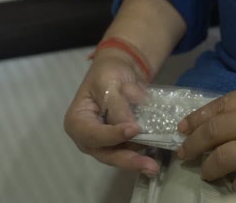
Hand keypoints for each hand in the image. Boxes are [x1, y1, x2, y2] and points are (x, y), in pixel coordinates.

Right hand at [64, 49, 158, 175]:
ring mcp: (106, 142)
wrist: (121, 68)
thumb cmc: (108, 72)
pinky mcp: (122, 142)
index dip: (112, 135)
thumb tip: (130, 128)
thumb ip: (117, 105)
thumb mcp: (109, 82)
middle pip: (106, 154)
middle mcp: (89, 137)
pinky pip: (133, 150)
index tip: (133, 130)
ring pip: (122, 156)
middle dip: (128, 160)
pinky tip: (158, 152)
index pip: (93, 134)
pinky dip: (145, 151)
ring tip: (155, 164)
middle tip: (150, 166)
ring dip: (139, 160)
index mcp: (77, 122)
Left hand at [177, 81, 235, 189]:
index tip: (184, 128)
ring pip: (224, 160)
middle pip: (215, 133)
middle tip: (183, 153)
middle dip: (193, 145)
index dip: (197, 118)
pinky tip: (234, 184)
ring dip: (210, 168)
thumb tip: (221, 120)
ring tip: (206, 172)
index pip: (220, 106)